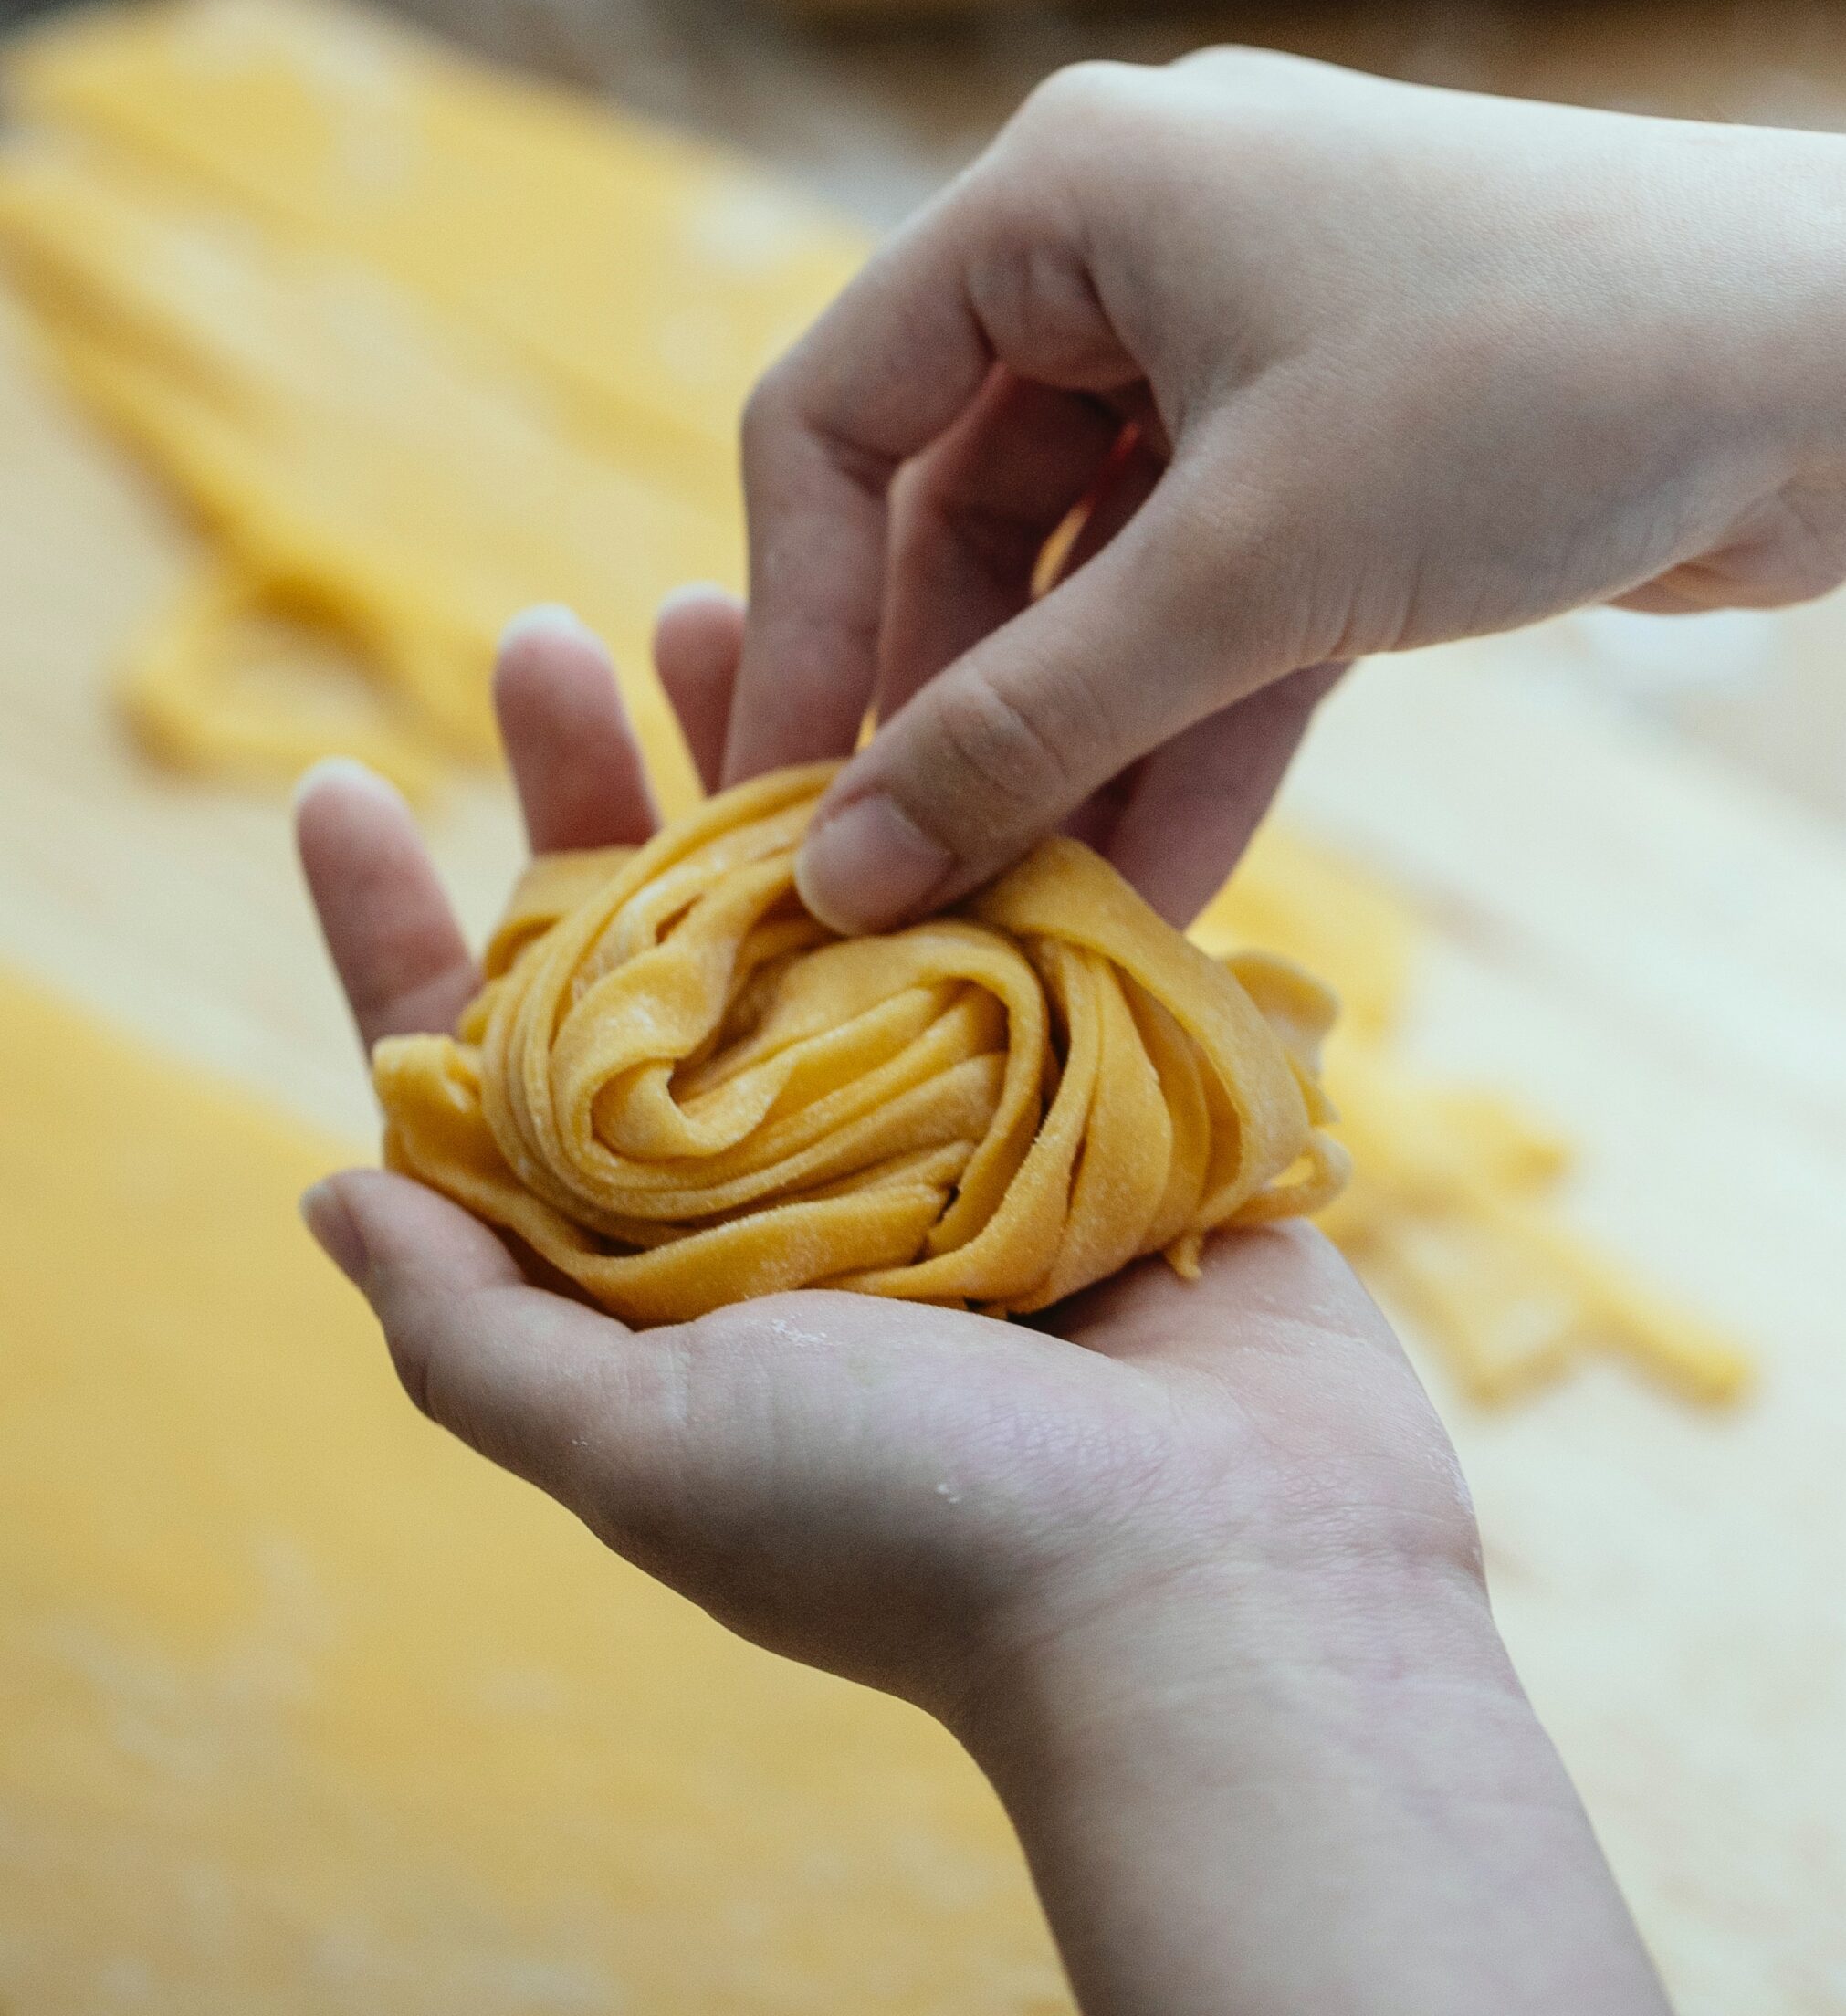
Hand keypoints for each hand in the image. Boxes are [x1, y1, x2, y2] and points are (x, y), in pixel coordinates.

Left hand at [296, 600, 1667, 2015]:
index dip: (398, 933)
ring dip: (762, 762)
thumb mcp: (640, 1451)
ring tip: (719, 607)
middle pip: (648, 949)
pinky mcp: (1071, 1084)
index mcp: (649, 1270)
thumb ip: (469, 1335)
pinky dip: (939, 804)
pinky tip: (912, 689)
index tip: (343, 787)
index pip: (485, 1075)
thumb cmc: (917, 1528)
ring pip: (819, 901)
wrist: (1227, 1580)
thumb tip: (325, 1195)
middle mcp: (775, 1186)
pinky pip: (985, 911)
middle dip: (587, 794)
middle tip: (547, 641)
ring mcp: (930, 1123)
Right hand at [725, 51, 1845, 933]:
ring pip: (1097, 585)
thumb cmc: (1532, 384)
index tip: (789, 803)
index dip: (800, 623)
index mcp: (1066, 202)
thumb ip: (1029, 723)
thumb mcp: (1245, 567)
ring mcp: (1244, 362)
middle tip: (916, 893)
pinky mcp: (1341, 463)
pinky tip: (1161, 890)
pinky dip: (1190, 737)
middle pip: (962, 518)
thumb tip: (845, 874)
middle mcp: (1135, 262)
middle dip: (954, 715)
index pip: (835, 415)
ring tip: (1034, 923)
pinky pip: (1216, 613)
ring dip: (1075, 753)